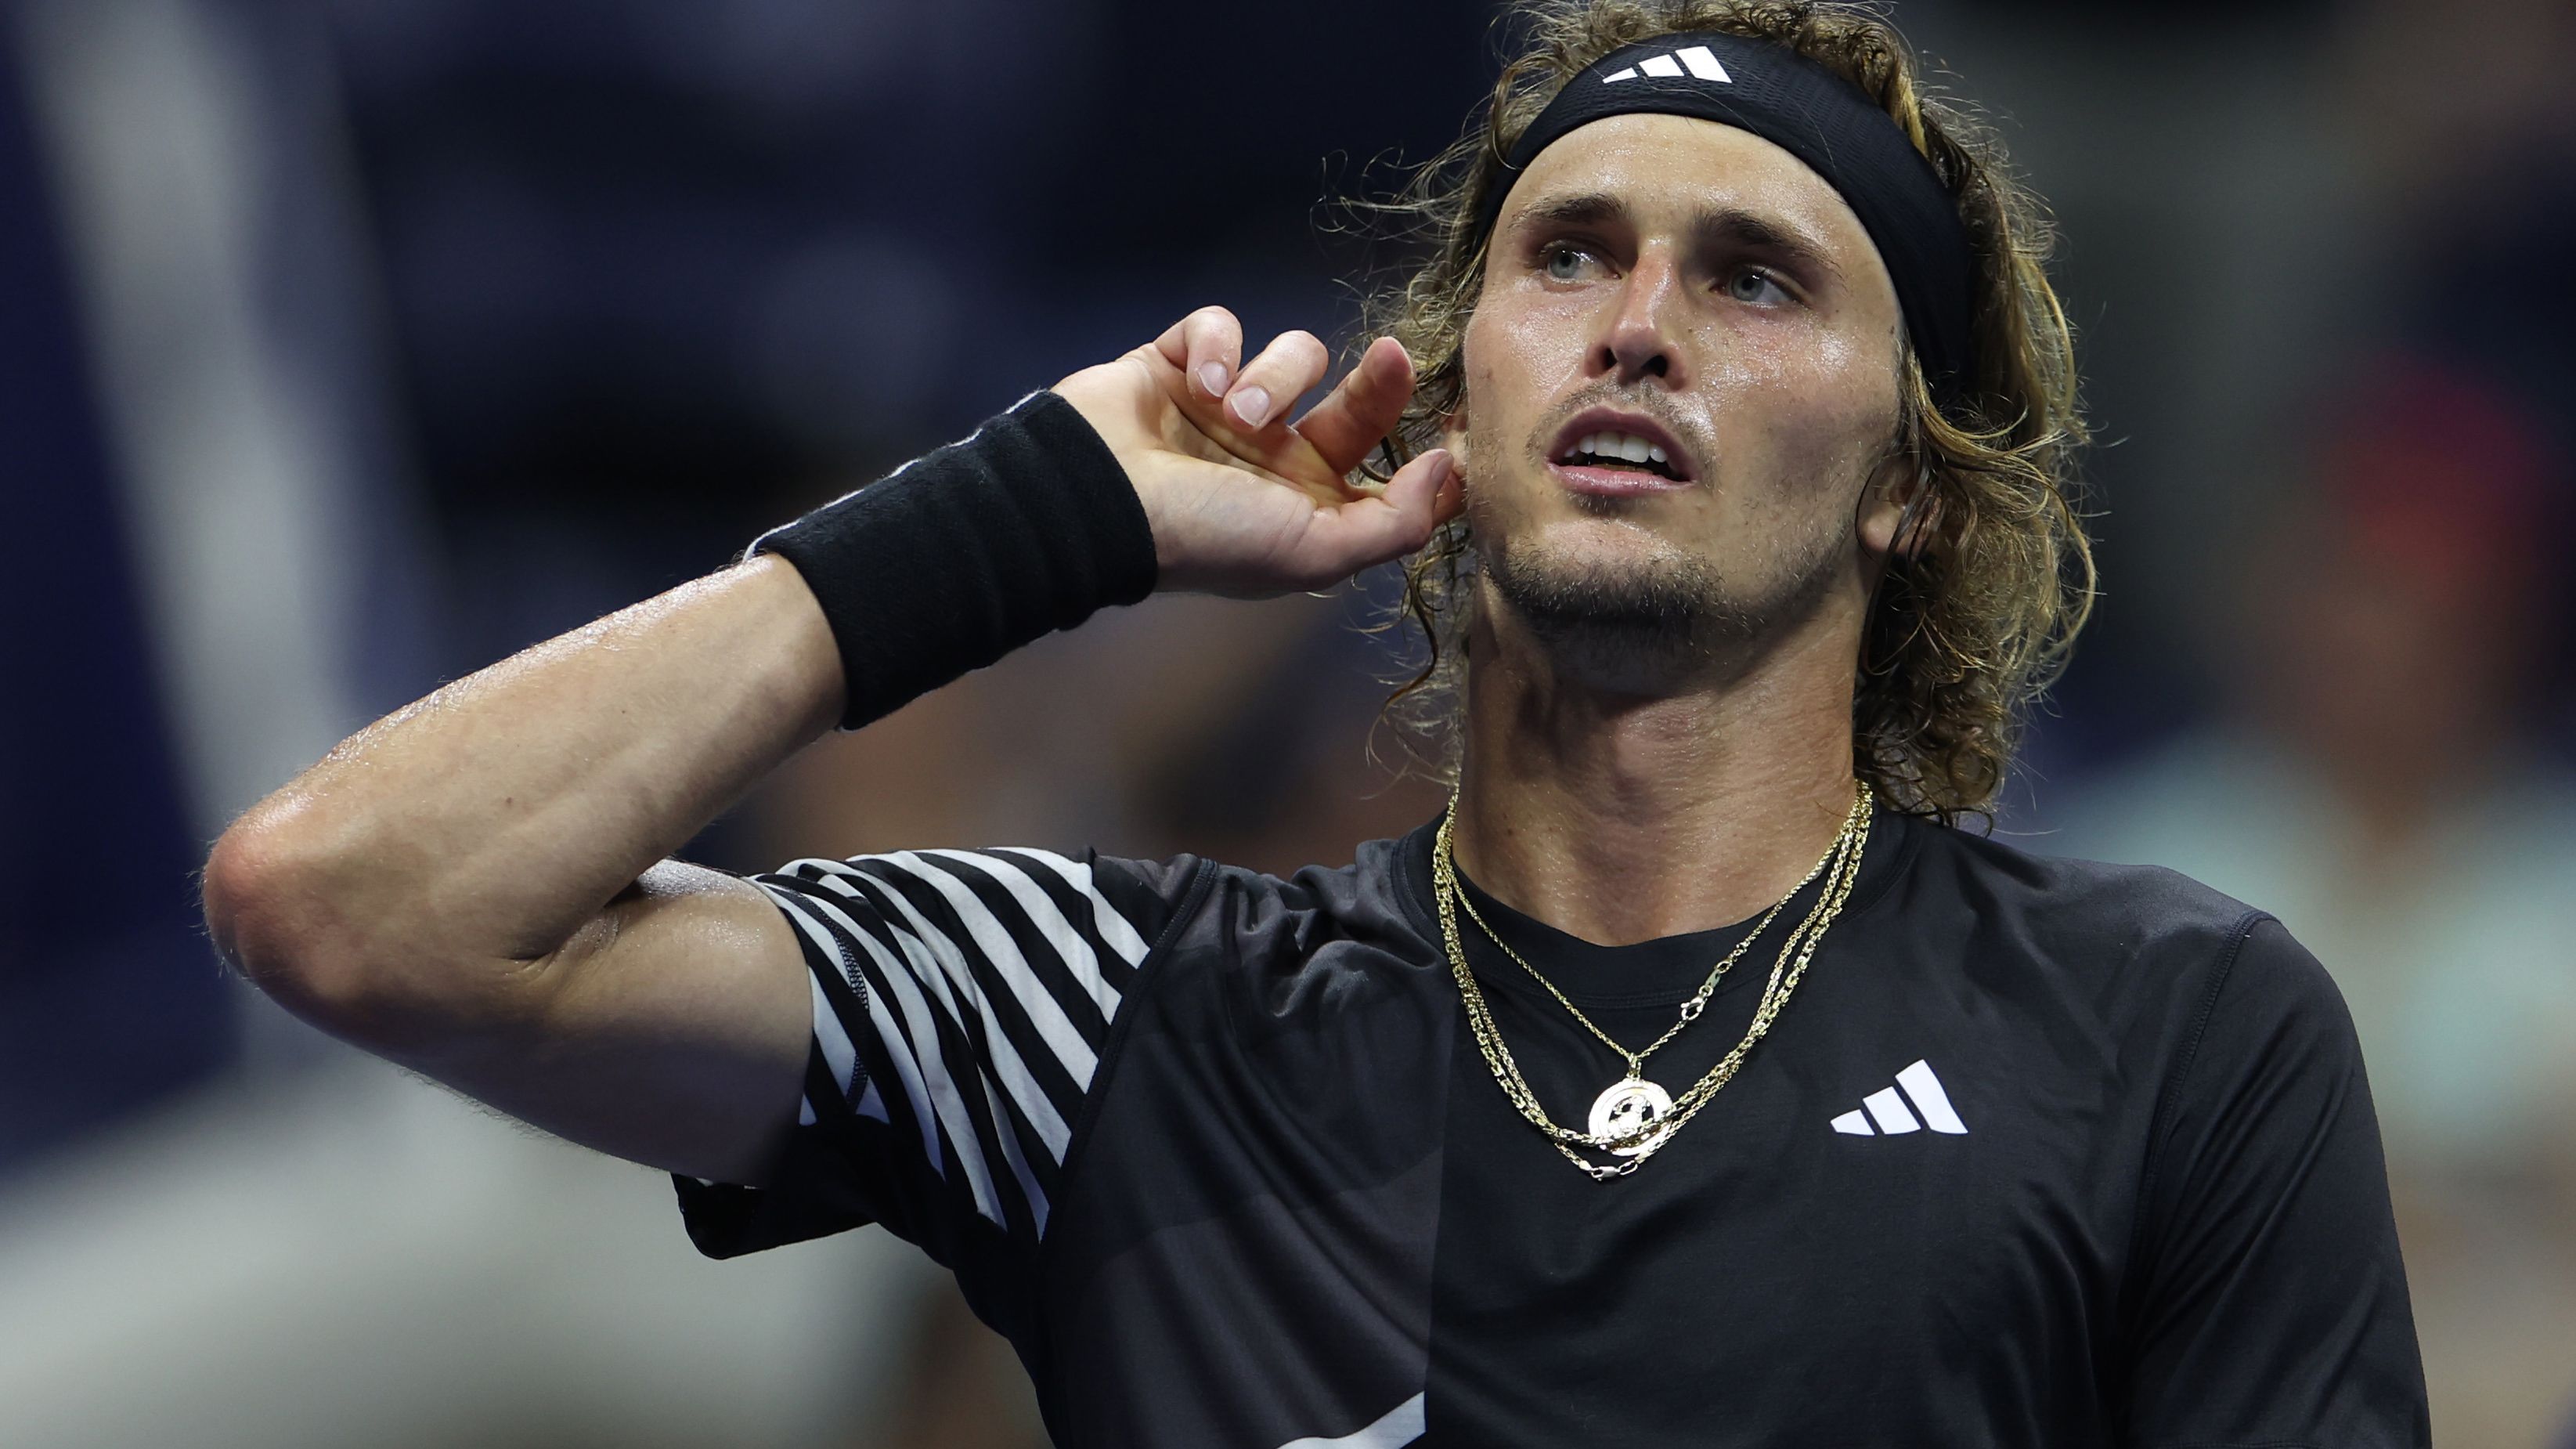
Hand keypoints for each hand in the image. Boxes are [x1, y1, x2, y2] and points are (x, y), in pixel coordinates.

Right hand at [1054, 306, 1462, 597]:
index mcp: (1309, 505)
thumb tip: (1444, 473)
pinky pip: (1218, 326)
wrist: (1095, 500)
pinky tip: (1195, 379)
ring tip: (1232, 412)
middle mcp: (1274, 455)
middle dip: (1379, 381)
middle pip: (1355, 399)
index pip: (1386, 470)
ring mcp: (1226, 406)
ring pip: (1291, 356)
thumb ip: (1392, 525)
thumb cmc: (1206, 536)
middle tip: (1391, 357)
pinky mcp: (1180, 362)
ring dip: (1270, 378)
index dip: (1420, 446)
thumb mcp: (1311, 553)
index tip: (1448, 421)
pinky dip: (1212, 345)